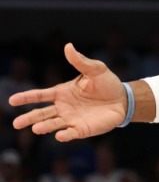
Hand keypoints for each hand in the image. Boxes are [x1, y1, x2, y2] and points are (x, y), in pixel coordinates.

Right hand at [10, 44, 124, 141]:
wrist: (123, 99)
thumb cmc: (107, 83)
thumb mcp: (95, 69)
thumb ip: (80, 61)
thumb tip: (68, 46)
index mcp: (62, 92)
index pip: (41, 95)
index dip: (26, 97)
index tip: (12, 100)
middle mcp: (63, 107)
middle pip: (42, 113)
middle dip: (29, 118)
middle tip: (16, 123)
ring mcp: (72, 119)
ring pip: (53, 124)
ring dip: (44, 127)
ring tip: (35, 129)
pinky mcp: (83, 129)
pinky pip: (71, 133)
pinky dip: (65, 135)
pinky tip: (59, 136)